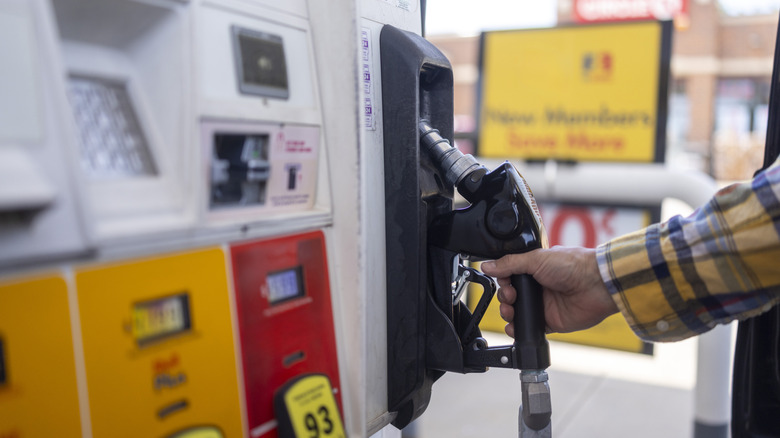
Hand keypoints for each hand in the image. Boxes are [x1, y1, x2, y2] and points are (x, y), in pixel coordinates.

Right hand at [480, 246, 617, 336]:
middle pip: (511, 296)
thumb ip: (510, 263)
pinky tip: (514, 327)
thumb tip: (487, 265)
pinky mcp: (550, 322)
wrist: (596, 285)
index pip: (510, 276)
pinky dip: (518, 329)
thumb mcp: (536, 259)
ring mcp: (544, 305)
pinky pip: (529, 328)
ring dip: (508, 313)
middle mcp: (539, 287)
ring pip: (517, 313)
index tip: (503, 283)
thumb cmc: (573, 265)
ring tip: (510, 311)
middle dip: (504, 298)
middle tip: (510, 296)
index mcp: (535, 268)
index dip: (503, 281)